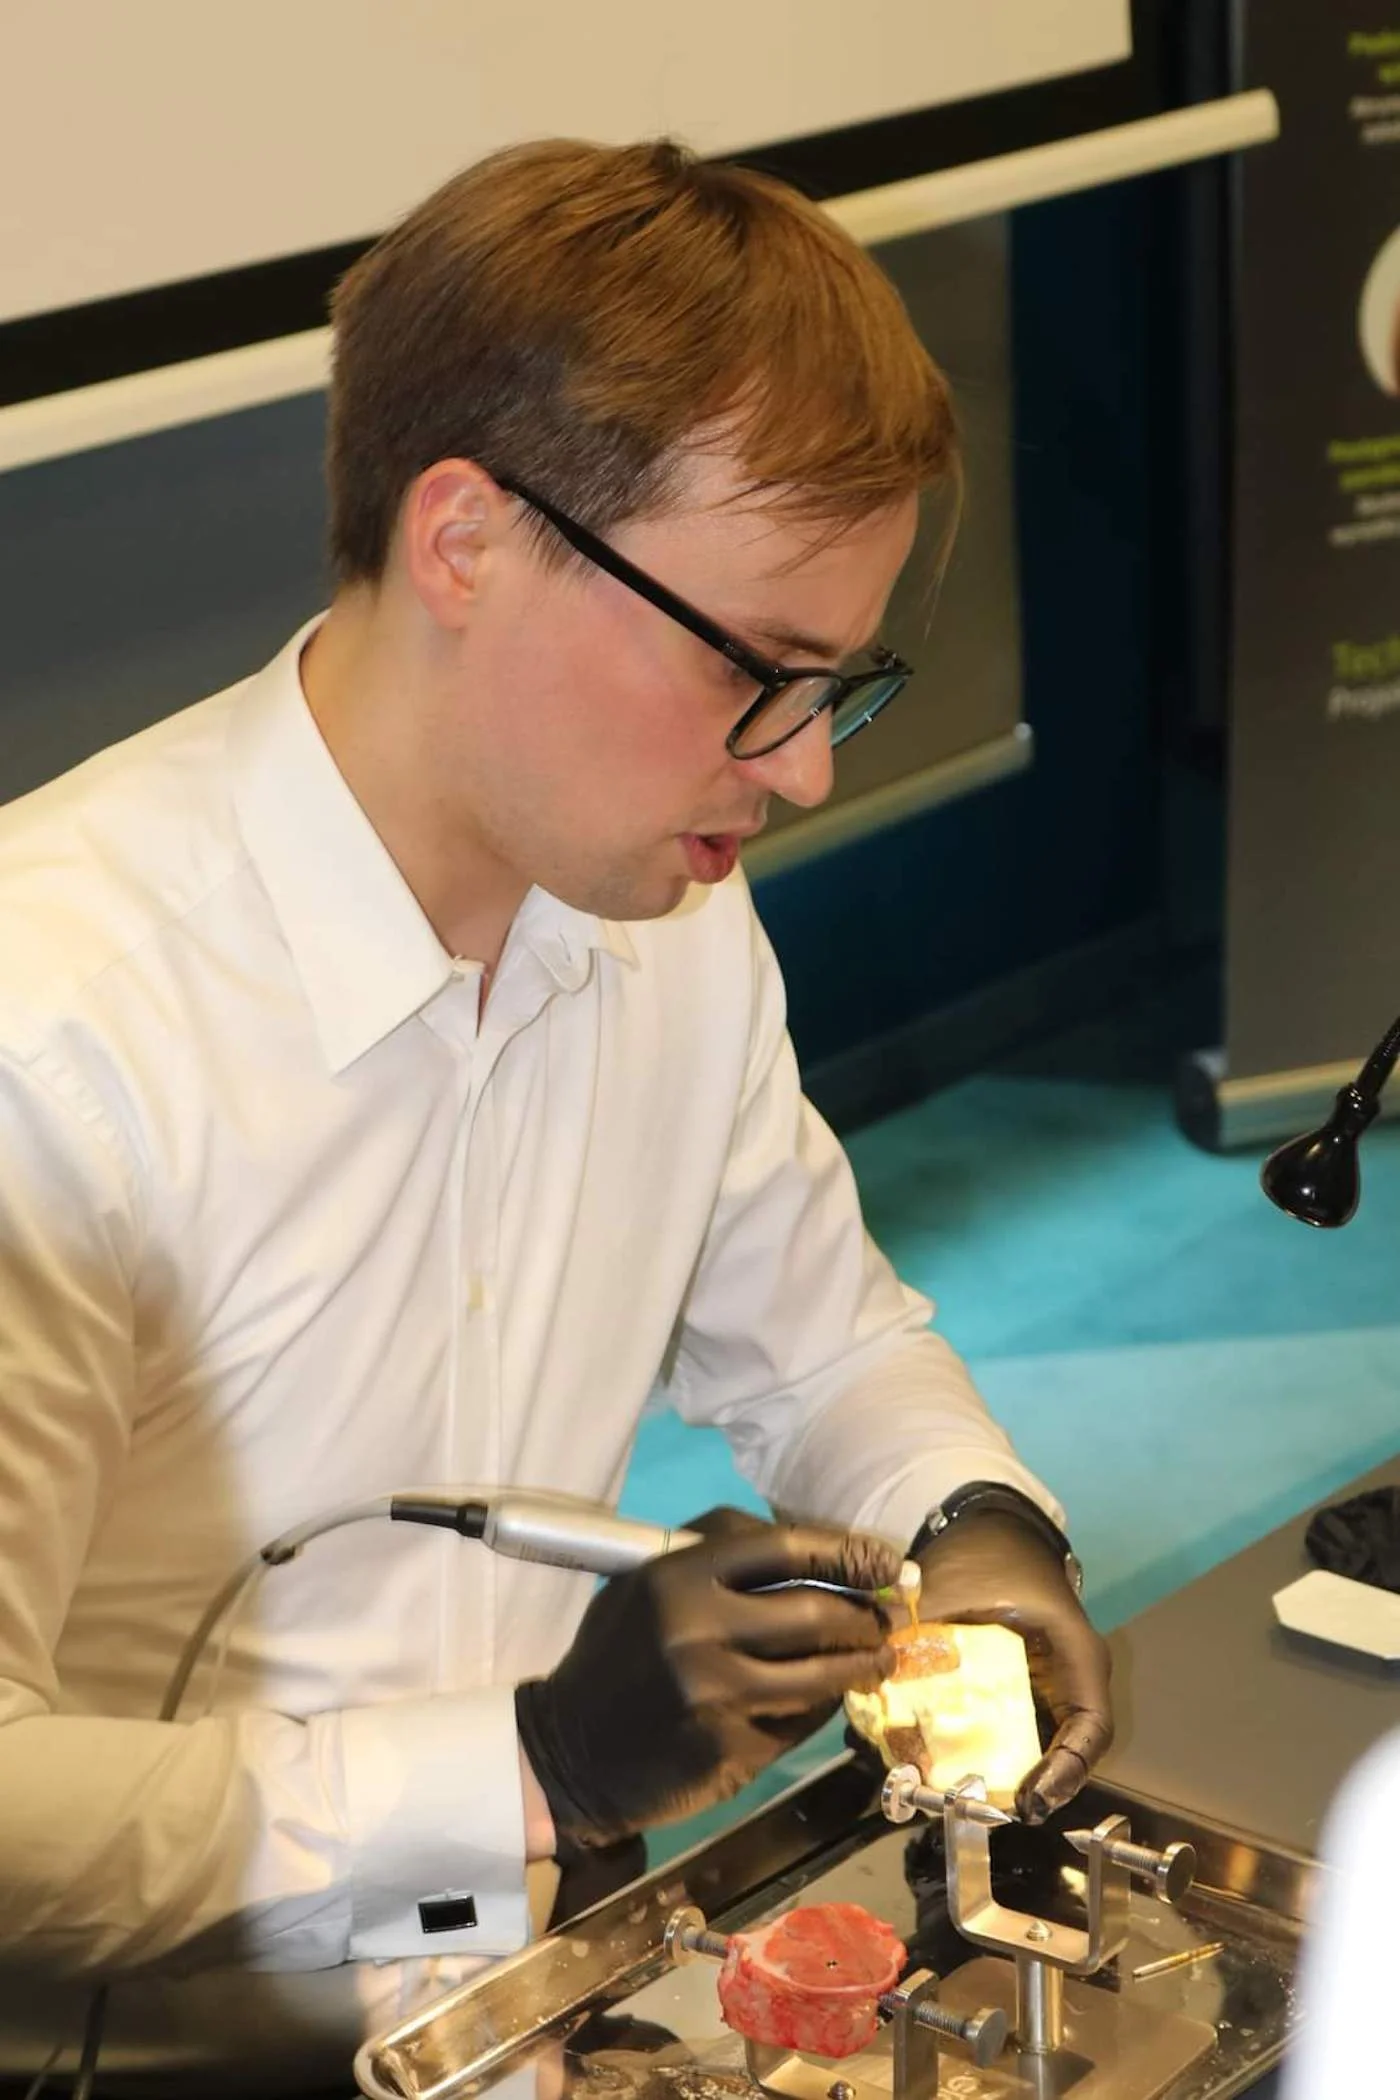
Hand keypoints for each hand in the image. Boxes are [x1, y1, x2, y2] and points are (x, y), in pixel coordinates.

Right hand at [515, 1510, 900, 1845]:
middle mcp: (698, 1629)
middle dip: (865, 1617)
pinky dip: (822, 1708)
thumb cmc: (617, 1658)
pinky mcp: (729, 1748)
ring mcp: (716, 1693)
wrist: (568, 1752)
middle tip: (887, 1621)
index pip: (784, 1547)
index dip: (846, 1552)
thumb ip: (716, 1557)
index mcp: (677, 1576)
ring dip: (861, 1667)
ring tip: (877, 1661)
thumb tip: (813, 1546)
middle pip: (815, 1612)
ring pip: (819, 1674)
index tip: (887, 1562)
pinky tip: (827, 1700)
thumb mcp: (647, 1586)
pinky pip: (799, 1721)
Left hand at [914, 1512, 1112, 1823]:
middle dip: (1020, 1786)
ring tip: (946, 1795)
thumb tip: (877, 1670)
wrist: (988, 1533)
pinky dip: (972, 1754)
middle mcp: (1067, 1682)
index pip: (1091, 1728)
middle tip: (975, 1807)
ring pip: (1032, 1748)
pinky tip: (929, 1764)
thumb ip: (922, 1632)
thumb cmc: (984, 1557)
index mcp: (1074, 1655)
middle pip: (1063, 1753)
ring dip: (993, 1776)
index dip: (1065, 1773)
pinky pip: (1005, 1735)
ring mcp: (1045, 1692)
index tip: (1028, 1801)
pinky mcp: (1017, 1696)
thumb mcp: (957, 1590)